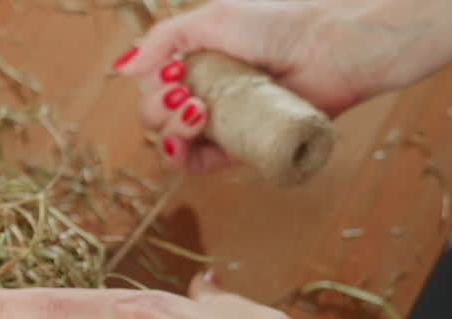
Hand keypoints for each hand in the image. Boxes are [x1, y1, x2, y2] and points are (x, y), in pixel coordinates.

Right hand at [112, 0, 451, 173]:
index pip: (150, 88)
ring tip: (197, 109)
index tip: (173, 70)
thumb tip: (120, 68)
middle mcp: (205, 96)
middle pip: (154, 119)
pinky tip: (191, 135)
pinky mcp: (241, 149)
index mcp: (195, 65)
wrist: (331, 46)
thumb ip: (163, 39)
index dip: (151, 86)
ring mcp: (222, 125)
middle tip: (182, 91)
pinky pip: (198, 166)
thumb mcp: (212, 19)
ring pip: (171, 144)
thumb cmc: (279, 23)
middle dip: (157, 109)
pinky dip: (182, 157)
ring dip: (170, 131)